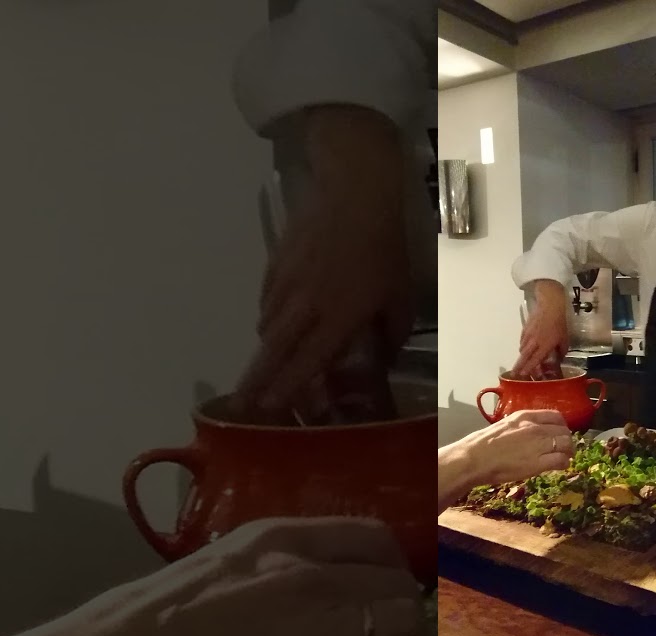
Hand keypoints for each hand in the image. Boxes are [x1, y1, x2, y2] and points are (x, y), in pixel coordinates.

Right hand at [55, 518, 427, 635]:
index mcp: (286, 539)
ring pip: (404, 626)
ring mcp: (317, 630)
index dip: (394, 566)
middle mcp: (311, 576)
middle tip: (396, 632)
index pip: (376, 538)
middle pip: (398, 585)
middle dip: (404, 609)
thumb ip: (285, 558)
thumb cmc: (162, 614)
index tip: (389, 588)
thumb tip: (331, 573)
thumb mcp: (231, 557)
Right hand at [236, 105, 412, 414]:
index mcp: (338, 318)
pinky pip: (266, 300)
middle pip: (274, 351)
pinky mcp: (276, 264)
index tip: (268, 408)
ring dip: (266, 349)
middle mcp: (306, 306)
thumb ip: (393, 332)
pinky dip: (268, 316)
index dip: (287, 387)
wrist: (354, 196)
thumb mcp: (400, 294)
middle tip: (242, 402)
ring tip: (265, 365)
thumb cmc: (384, 248)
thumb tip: (385, 358)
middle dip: (257, 380)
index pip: (307, 361)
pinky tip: (274, 321)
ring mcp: (287, 284)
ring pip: (268, 326)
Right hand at [437, 410, 572, 512]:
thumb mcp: (506, 425)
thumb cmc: (483, 443)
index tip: (560, 434)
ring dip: (567, 451)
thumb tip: (530, 433)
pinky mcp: (538, 463)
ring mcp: (538, 445)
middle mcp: (536, 428)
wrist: (474, 458)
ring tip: (564, 457)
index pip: (556, 416)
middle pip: (563, 431)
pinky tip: (560, 466)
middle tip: (564, 448)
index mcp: (526, 416)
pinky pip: (561, 460)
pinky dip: (564, 463)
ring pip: (566, 444)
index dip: (562, 426)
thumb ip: (521, 426)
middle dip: (566, 440)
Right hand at [514, 282, 568, 377]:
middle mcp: (534, 342)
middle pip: (524, 357)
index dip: (528, 368)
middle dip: (519, 366)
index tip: (522, 375)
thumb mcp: (565, 338)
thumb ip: (562, 351)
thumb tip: (560, 359)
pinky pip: (522, 340)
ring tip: (521, 361)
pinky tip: (524, 347)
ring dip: (522, 356)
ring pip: (522, 349)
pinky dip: (522, 346)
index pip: (534, 360)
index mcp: (544, 346)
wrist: (550, 306)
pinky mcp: (525, 329)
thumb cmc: (559, 323)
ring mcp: (528, 335)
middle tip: (514, 373)